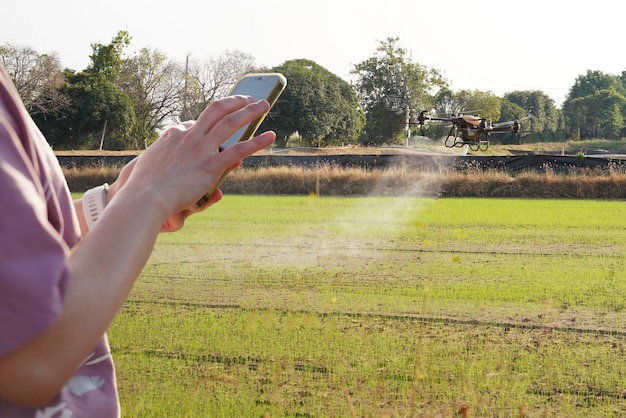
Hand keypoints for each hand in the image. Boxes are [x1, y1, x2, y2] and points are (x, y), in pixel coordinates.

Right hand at [107, 96, 274, 230]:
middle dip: (235, 101)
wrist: (145, 198)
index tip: (219, 122)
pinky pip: (238, 150)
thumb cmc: (144, 188)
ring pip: (231, 123)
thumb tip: (176, 159)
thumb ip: (169, 163)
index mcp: (173, 135)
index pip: (196, 122)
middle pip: (216, 110)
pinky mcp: (210, 165)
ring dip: (250, 112)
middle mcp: (189, 136)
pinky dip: (257, 142)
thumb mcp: (153, 168)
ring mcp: (201, 149)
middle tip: (248, 98)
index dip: (210, 122)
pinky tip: (270, 137)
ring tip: (265, 105)